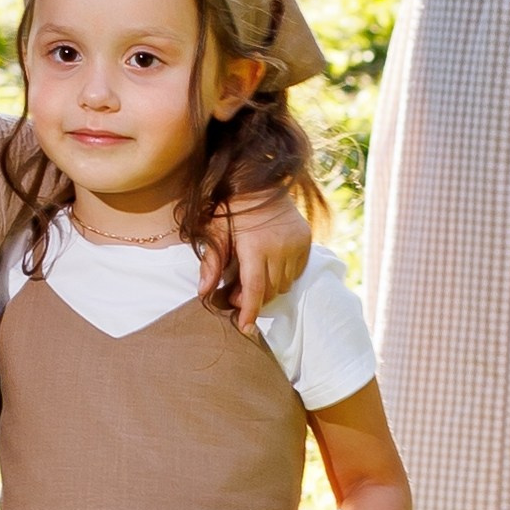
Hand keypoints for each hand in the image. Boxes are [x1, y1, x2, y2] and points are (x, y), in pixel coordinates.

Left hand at [216, 187, 313, 333]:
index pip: (255, 289)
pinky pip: (296, 271)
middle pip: (270, 290)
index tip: (245, 328)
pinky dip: (284, 275)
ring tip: (252, 276)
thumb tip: (203, 292)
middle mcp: (280, 247)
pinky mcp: (306, 240)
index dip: (249, 311)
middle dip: (253, 297)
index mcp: (256, 247)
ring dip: (269, 287)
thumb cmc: (230, 207)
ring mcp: (296, 244)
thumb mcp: (215, 232)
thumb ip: (211, 262)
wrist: (258, 181)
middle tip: (235, 293)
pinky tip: (270, 264)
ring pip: (284, 284)